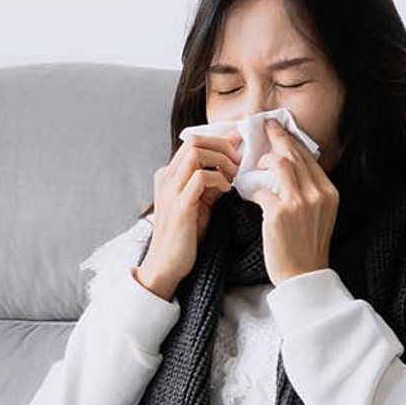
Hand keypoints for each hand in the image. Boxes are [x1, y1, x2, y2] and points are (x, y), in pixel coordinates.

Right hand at [136, 130, 241, 299]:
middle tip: (239, 161)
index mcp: (169, 175)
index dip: (219, 140)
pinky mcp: (179, 205)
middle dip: (222, 146)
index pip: (193, 141)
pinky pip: (200, 177)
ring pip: (196, 153)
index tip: (238, 146)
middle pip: (194, 141)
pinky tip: (226, 190)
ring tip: (234, 175)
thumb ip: (210, 183)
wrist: (166, 264)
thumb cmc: (185, 236)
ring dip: (221, 160)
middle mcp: (166, 178)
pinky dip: (218, 179)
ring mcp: (171, 190)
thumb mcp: (199, 202)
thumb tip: (231, 166)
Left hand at [245, 117, 337, 284]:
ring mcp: (299, 203)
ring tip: (256, 167)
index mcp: (329, 192)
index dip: (292, 141)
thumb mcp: (320, 214)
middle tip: (264, 126)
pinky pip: (261, 190)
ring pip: (279, 165)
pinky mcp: (279, 214)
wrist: (303, 276)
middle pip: (295, 154)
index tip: (280, 130)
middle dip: (277, 136)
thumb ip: (310, 191)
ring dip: (264, 162)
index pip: (309, 157)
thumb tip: (289, 168)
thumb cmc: (307, 247)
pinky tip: (248, 193)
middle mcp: (317, 193)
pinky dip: (252, 189)